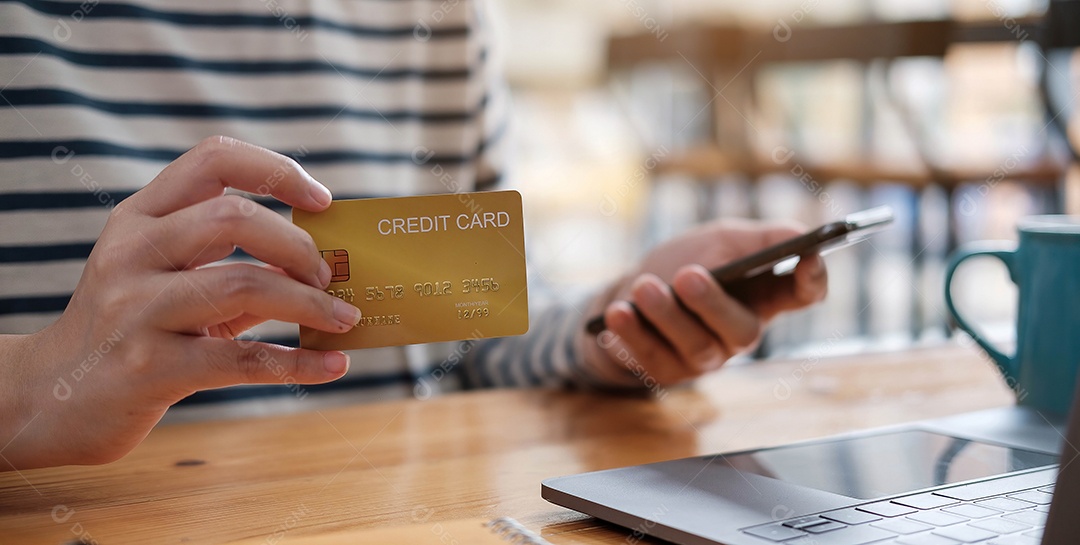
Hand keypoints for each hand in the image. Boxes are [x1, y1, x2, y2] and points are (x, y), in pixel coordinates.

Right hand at [0, 136, 360, 469]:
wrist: (54, 399)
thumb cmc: (131, 330)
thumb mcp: (168, 280)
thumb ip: (235, 265)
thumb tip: (323, 264)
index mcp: (140, 218)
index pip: (213, 158)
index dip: (277, 169)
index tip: (323, 200)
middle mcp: (132, 253)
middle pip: (233, 217)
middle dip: (299, 245)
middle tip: (329, 275)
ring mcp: (136, 309)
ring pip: (243, 284)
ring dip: (310, 303)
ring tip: (344, 318)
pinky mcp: (150, 368)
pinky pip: (243, 360)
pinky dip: (300, 363)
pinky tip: (333, 366)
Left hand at [580, 219, 827, 387]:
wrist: (629, 292)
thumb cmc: (684, 262)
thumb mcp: (720, 239)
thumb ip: (759, 237)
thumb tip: (798, 234)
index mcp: (763, 296)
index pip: (803, 295)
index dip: (812, 280)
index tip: (808, 257)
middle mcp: (739, 332)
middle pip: (742, 330)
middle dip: (712, 303)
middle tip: (687, 275)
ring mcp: (705, 358)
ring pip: (696, 347)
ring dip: (666, 315)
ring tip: (642, 287)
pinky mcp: (667, 372)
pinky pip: (652, 359)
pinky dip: (632, 335)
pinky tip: (617, 314)